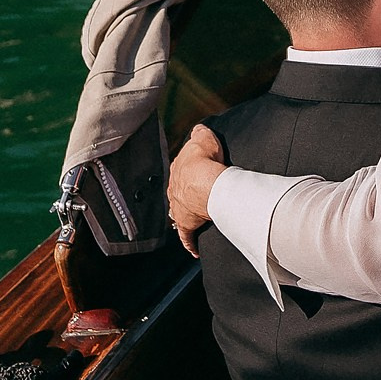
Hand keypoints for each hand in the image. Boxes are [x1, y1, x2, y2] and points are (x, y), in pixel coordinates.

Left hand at [167, 124, 225, 256]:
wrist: (206, 180)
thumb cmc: (205, 159)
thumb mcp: (203, 137)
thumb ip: (200, 132)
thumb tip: (198, 129)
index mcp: (178, 170)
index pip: (181, 173)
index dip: (190, 175)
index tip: (195, 179)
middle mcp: (175, 189)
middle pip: (178, 193)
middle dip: (185, 196)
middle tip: (195, 200)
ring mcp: (179, 208)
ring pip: (179, 214)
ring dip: (186, 217)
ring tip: (194, 220)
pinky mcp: (187, 223)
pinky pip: (187, 236)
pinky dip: (189, 242)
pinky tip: (193, 249)